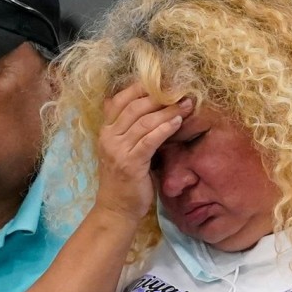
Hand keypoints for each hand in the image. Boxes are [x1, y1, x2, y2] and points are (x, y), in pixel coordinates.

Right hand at [91, 84, 191, 223]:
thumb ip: (130, 131)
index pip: (119, 100)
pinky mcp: (130, 164)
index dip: (140, 88)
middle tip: (180, 90)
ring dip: (167, 111)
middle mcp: (108, 137)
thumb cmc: (125, 181)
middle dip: (159, 96)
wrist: (116, 210)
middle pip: (134, 107)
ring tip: (186, 104)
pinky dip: (165, 128)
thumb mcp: (123, 151)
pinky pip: (150, 140)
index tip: (162, 81)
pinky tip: (178, 122)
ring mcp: (118, 150)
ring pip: (144, 121)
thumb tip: (147, 110)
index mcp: (106, 131)